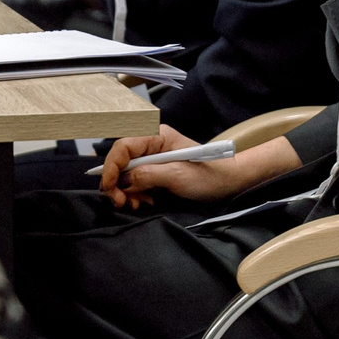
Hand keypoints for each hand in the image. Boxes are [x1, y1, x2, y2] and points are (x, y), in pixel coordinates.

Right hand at [98, 126, 294, 210]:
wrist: (229, 182)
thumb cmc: (210, 175)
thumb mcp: (178, 176)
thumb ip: (148, 175)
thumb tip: (124, 180)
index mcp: (157, 135)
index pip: (122, 147)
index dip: (111, 167)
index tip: (109, 189)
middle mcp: (152, 143)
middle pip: (120, 160)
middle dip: (118, 183)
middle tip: (124, 202)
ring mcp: (153, 156)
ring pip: (125, 173)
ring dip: (127, 191)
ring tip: (140, 203)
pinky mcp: (155, 169)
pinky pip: (135, 180)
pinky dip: (135, 193)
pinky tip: (145, 200)